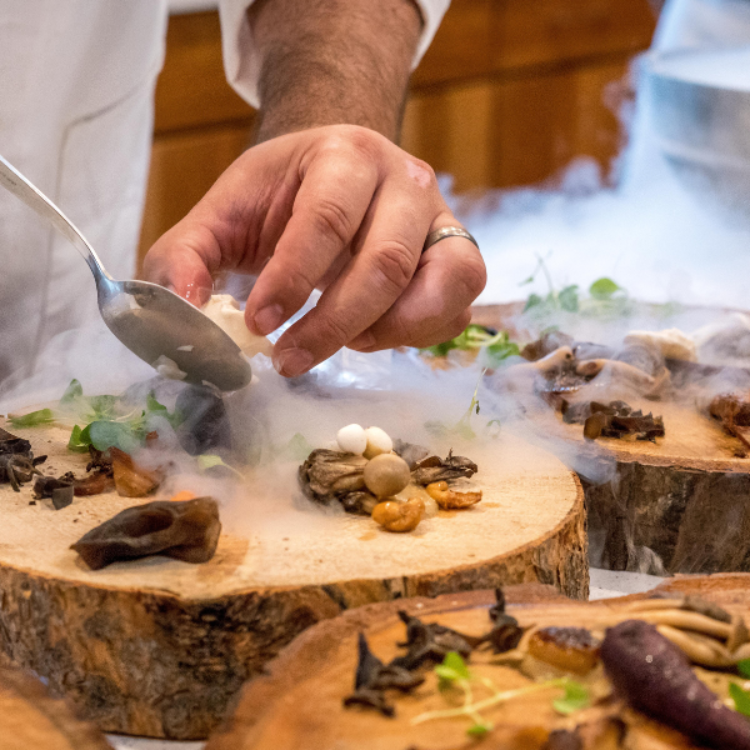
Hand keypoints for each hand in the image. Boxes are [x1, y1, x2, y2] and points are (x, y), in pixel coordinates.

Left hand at [143, 124, 486, 376]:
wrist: (339, 173)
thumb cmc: (281, 196)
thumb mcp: (223, 213)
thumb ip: (187, 257)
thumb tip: (184, 315)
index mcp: (344, 155)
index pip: (326, 219)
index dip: (292, 280)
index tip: (258, 325)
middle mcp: (406, 180)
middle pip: (385, 262)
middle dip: (333, 324)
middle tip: (289, 360)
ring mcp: (442, 219)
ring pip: (440, 286)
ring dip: (386, 332)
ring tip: (343, 343)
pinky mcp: (460, 256)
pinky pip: (457, 308)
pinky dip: (417, 335)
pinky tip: (372, 335)